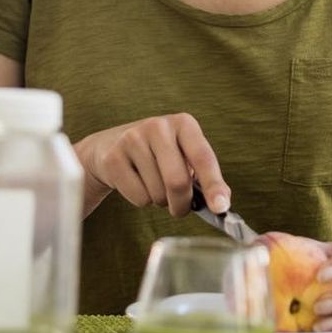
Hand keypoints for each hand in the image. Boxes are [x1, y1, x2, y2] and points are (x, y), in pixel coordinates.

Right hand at [75, 113, 230, 216]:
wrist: (110, 146)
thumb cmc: (158, 156)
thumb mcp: (182, 155)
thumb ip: (202, 176)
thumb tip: (221, 203)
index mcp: (184, 123)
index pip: (203, 157)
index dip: (214, 185)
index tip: (221, 207)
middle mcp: (159, 126)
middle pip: (178, 181)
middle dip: (182, 204)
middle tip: (180, 208)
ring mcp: (133, 139)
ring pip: (157, 194)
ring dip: (160, 201)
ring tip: (153, 184)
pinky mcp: (113, 157)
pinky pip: (138, 197)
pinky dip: (141, 200)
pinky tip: (135, 182)